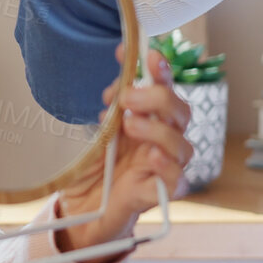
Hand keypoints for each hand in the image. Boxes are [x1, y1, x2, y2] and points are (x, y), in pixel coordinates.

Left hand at [54, 47, 189, 262]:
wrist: (79, 209)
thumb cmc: (94, 169)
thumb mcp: (97, 131)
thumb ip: (113, 108)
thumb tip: (121, 79)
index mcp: (148, 122)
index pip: (164, 92)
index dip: (161, 72)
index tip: (148, 54)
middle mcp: (160, 143)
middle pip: (181, 114)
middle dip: (158, 98)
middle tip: (127, 98)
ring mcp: (161, 169)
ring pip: (184, 146)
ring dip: (158, 130)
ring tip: (129, 124)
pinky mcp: (156, 195)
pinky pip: (176, 181)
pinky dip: (166, 167)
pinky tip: (151, 156)